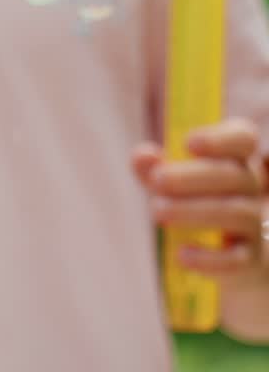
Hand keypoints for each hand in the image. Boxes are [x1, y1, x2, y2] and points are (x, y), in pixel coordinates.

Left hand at [132, 118, 267, 282]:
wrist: (226, 253)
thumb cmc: (193, 199)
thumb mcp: (171, 179)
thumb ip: (155, 166)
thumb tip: (142, 157)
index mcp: (235, 156)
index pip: (243, 138)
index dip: (219, 139)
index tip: (188, 142)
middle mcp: (251, 185)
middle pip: (233, 175)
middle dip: (191, 177)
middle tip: (156, 180)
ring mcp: (254, 222)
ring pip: (235, 212)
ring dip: (193, 211)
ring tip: (157, 211)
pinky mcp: (250, 258)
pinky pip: (237, 259)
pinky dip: (209, 258)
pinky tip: (182, 255)